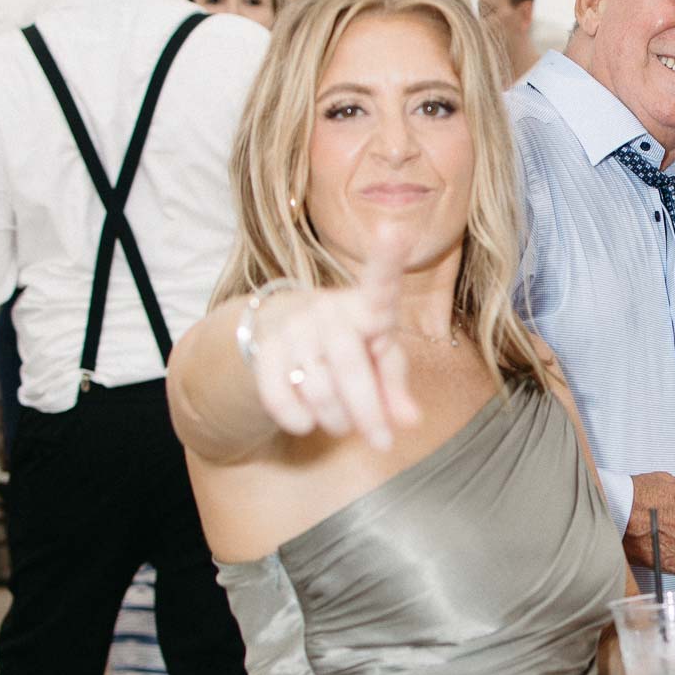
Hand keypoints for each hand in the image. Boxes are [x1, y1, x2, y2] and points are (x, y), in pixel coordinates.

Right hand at [245, 227, 420, 450]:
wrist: (285, 332)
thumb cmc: (351, 346)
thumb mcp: (379, 361)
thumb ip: (396, 389)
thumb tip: (411, 422)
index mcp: (367, 307)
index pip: (379, 285)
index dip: (387, 260)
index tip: (397, 230)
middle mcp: (328, 310)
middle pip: (351, 368)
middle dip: (369, 413)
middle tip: (382, 443)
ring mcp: (292, 328)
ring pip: (318, 389)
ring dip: (337, 420)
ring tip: (344, 426)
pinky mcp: (263, 350)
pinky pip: (278, 394)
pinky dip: (296, 418)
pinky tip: (307, 424)